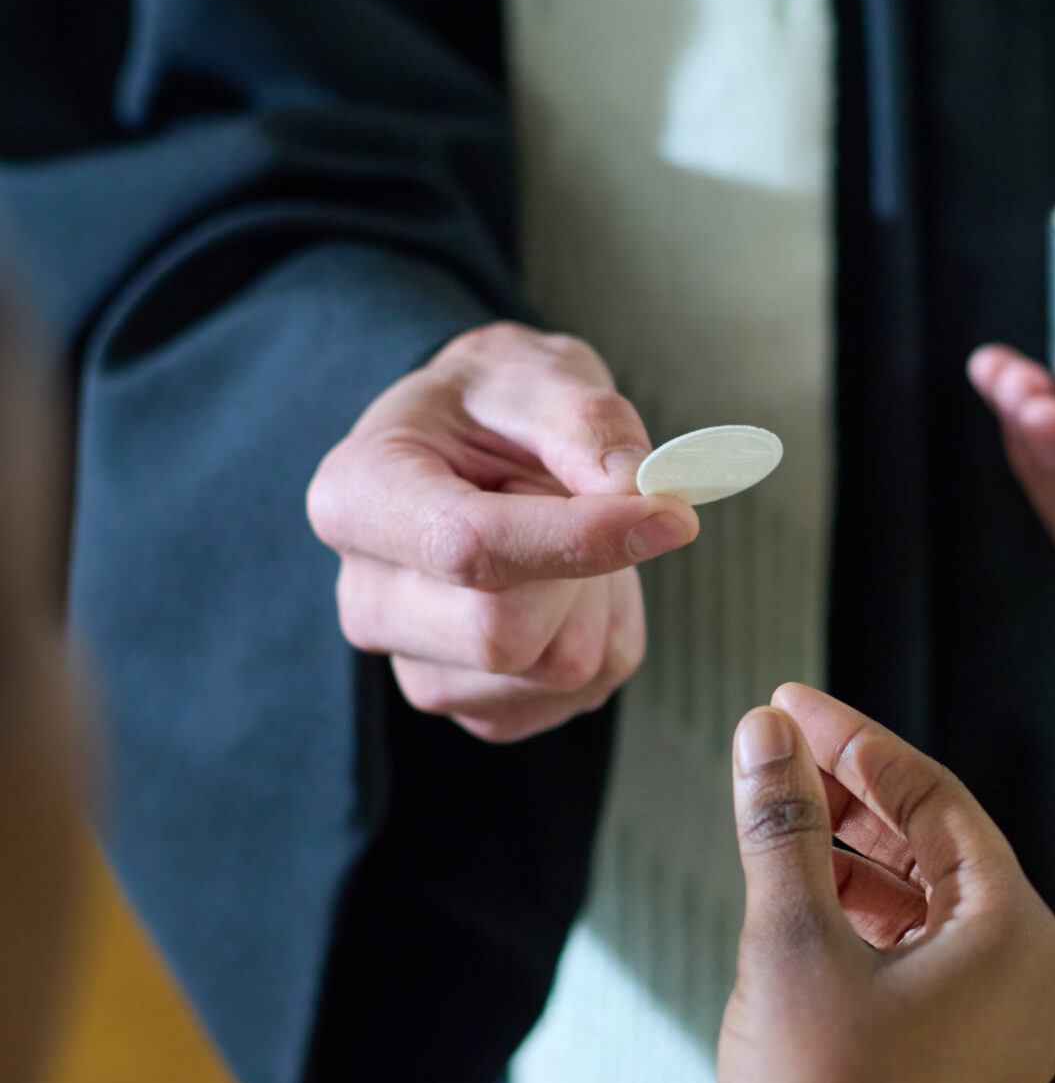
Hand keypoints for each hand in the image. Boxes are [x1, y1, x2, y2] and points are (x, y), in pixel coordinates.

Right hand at [306, 323, 697, 742]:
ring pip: (560, 667)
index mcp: (357, 497)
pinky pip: (583, 693)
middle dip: (585, 569)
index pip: (468, 547)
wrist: (477, 449)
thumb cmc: (497, 406)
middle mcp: (367, 599)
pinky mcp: (477, 707)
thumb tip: (638, 493)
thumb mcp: (539, 375)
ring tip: (571, 533)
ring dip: (604, 596)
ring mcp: (418, 666)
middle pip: (506, 634)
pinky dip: (606, 630)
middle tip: (585, 500)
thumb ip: (589, 423)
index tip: (670, 515)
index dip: (578, 539)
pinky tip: (571, 583)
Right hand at [718, 684, 1054, 1082]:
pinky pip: (925, 967)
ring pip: (929, 908)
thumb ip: (783, 826)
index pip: (934, 798)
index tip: (784, 703)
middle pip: (940, 847)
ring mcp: (1006, 1033)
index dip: (852, 740)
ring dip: (853, 859)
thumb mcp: (790, 944)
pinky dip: (866, 927)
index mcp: (1017, 934)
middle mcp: (1033, 979)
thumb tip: (767, 733)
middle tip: (776, 745)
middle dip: (853, 794)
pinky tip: (803, 909)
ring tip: (775, 819)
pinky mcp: (969, 1076)